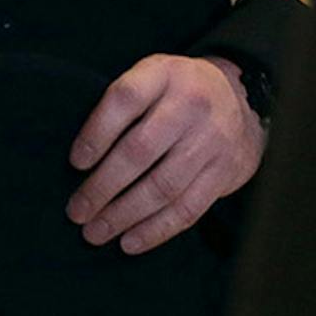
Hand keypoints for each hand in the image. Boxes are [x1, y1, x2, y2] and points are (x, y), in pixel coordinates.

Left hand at [65, 54, 264, 252]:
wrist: (240, 100)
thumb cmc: (176, 92)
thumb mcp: (151, 74)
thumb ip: (123, 101)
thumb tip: (81, 156)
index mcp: (164, 74)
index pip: (124, 100)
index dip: (96, 133)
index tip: (75, 163)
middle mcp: (191, 105)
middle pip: (139, 150)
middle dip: (102, 187)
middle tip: (76, 211)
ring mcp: (211, 141)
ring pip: (162, 186)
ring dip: (124, 215)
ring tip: (95, 232)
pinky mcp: (224, 173)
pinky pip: (188, 209)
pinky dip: (156, 230)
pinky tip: (130, 242)